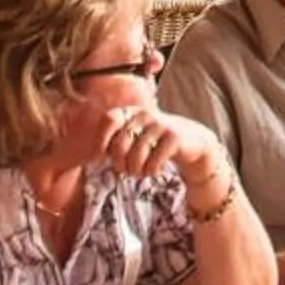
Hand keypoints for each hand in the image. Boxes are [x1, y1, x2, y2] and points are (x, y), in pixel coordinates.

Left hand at [97, 104, 217, 181]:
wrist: (192, 143)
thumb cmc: (155, 144)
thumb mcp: (134, 138)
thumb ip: (114, 142)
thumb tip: (92, 156)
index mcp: (131, 112)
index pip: (109, 119)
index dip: (102, 140)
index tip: (102, 157)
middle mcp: (144, 114)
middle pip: (120, 144)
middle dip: (120, 164)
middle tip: (128, 170)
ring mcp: (160, 124)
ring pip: (136, 156)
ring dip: (136, 171)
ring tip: (141, 172)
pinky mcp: (174, 136)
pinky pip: (153, 161)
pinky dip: (151, 171)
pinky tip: (155, 169)